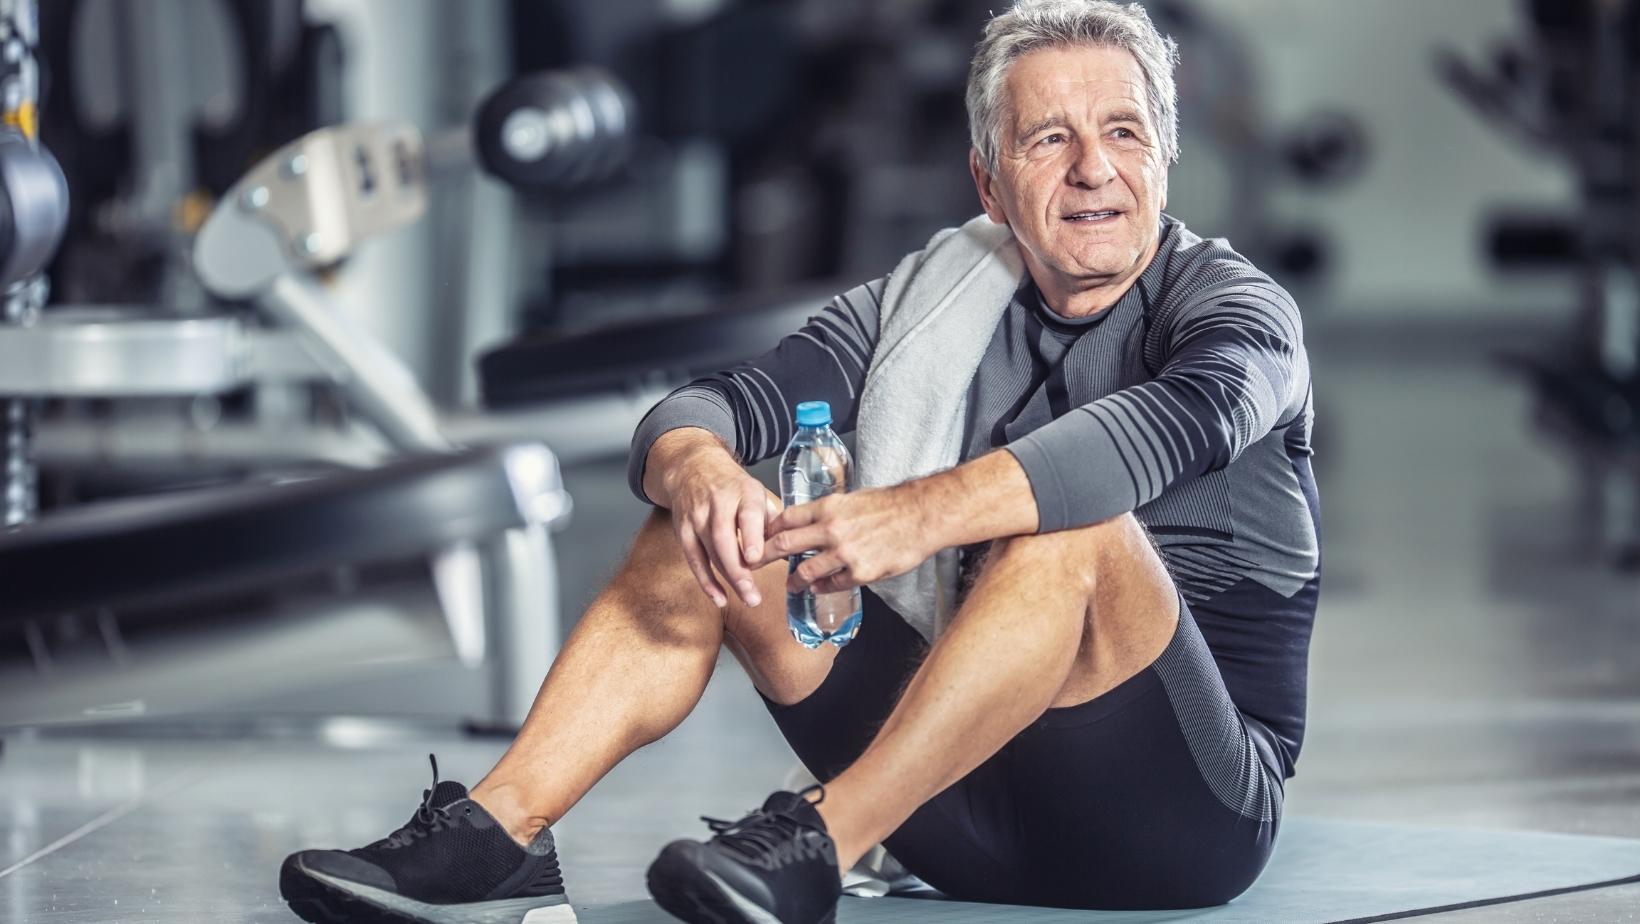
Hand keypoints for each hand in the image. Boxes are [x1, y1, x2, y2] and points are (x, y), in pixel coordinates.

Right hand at [657, 440, 781, 609]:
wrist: (693, 467)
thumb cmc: (733, 487)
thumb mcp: (756, 494)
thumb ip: (773, 522)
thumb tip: (797, 550)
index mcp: (743, 492)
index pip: (746, 514)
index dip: (750, 537)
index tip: (755, 558)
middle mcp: (718, 503)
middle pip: (723, 538)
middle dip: (737, 569)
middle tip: (753, 594)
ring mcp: (697, 516)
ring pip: (709, 551)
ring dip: (727, 579)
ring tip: (747, 598)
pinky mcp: (684, 529)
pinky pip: (693, 559)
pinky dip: (706, 581)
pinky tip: (720, 598)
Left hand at [755, 484, 938, 594]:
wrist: (920, 515)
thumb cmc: (890, 505)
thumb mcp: (852, 499)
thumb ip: (829, 512)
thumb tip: (811, 522)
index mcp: (828, 507)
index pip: (786, 519)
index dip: (767, 530)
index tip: (757, 538)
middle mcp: (830, 529)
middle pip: (784, 544)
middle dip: (763, 556)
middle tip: (751, 565)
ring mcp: (844, 553)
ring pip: (804, 571)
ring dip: (793, 581)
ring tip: (790, 585)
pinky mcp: (859, 573)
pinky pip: (831, 584)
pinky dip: (821, 587)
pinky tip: (818, 587)